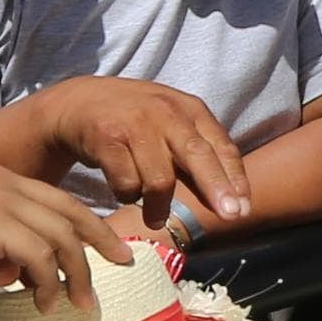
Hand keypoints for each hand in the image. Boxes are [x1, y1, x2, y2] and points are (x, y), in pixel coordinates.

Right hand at [31, 77, 253, 233]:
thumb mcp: (172, 126)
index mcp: (190, 109)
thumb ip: (199, 154)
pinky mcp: (106, 138)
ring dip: (159, 207)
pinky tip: (125, 191)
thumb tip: (233, 199)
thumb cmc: (136, 122)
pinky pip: (126, 183)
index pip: (221, 146)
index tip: (243, 208)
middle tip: (229, 217)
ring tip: (155, 217)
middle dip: (216, 189)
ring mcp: (135, 123)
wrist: (78, 103)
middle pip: (198, 156)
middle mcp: (165, 112)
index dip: (234, 179)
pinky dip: (128, 195)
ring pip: (159, 180)